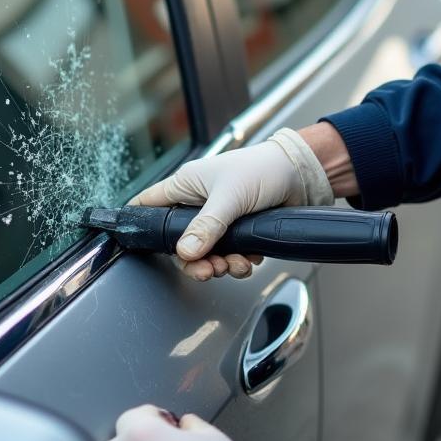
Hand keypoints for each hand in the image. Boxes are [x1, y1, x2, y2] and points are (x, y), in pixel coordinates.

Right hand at [131, 128, 333, 281]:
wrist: (301, 176)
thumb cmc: (262, 169)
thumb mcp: (229, 198)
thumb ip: (206, 226)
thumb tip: (186, 252)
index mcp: (186, 186)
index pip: (149, 205)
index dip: (140, 224)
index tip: (139, 245)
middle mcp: (198, 203)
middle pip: (181, 242)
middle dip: (195, 261)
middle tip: (208, 270)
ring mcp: (219, 218)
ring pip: (206, 252)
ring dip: (220, 264)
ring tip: (235, 264)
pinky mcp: (238, 230)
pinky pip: (229, 255)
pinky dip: (238, 262)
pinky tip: (249, 259)